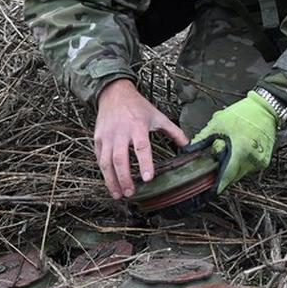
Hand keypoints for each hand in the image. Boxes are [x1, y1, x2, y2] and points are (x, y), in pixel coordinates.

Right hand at [94, 79, 187, 198]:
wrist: (114, 93)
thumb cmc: (137, 106)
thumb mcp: (158, 116)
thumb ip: (174, 132)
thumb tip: (188, 145)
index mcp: (137, 126)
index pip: (141, 147)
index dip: (145, 163)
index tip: (148, 178)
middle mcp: (121, 132)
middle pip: (120, 159)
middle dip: (125, 178)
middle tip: (131, 193)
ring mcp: (107, 136)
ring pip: (106, 162)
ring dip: (112, 180)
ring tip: (118, 194)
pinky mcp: (98, 139)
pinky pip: (99, 158)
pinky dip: (104, 172)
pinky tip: (110, 182)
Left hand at [192, 92, 277, 192]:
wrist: (267, 108)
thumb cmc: (243, 113)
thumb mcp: (218, 123)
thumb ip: (202, 139)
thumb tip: (190, 151)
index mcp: (240, 151)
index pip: (226, 176)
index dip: (216, 186)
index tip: (207, 193)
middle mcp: (252, 160)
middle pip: (232, 177)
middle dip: (221, 176)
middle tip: (211, 170)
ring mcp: (260, 162)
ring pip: (240, 174)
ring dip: (231, 169)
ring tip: (226, 156)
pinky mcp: (264, 161)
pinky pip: (247, 168)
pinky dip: (240, 164)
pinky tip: (237, 153)